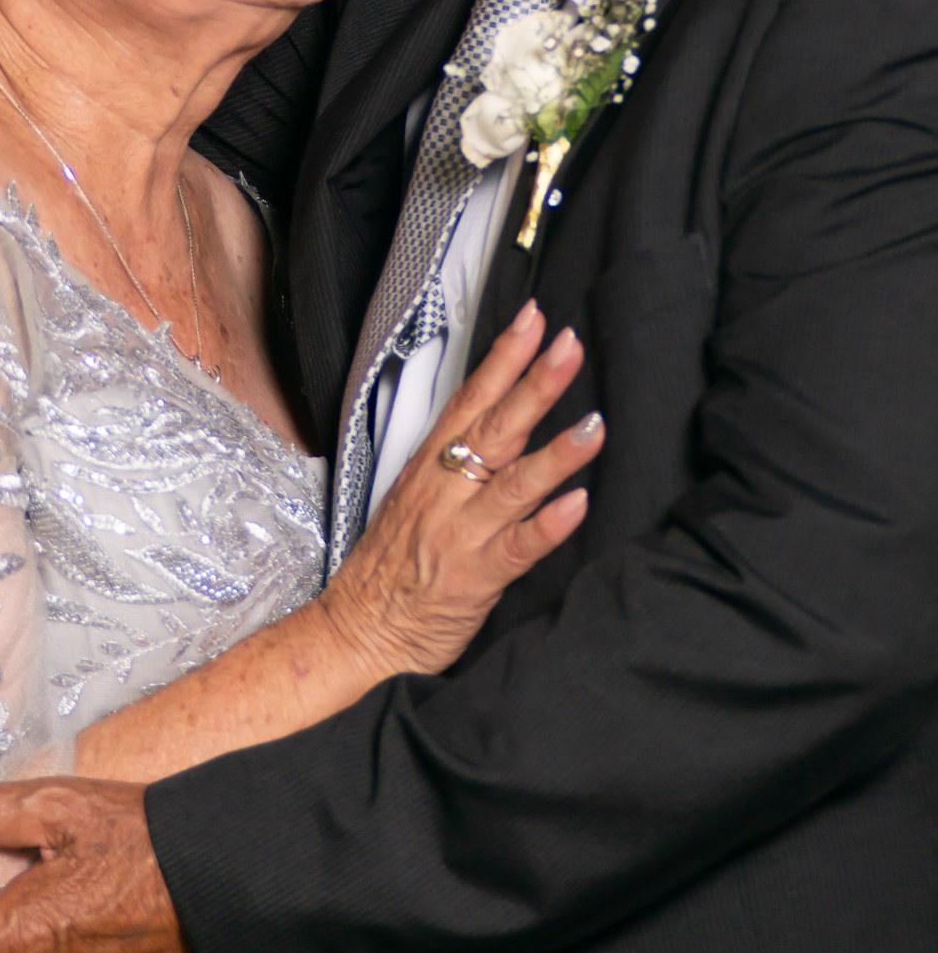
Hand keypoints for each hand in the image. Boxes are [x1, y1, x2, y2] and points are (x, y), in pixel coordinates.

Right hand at [322, 302, 600, 679]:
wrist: (358, 632)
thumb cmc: (389, 568)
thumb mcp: (416, 499)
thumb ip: (457, 463)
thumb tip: (504, 421)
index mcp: (429, 468)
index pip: (470, 399)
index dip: (503, 357)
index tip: (533, 320)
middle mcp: (444, 492)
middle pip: (494, 427)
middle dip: (534, 382)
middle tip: (569, 346)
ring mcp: (460, 534)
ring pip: (513, 482)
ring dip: (556, 452)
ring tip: (594, 425)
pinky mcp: (476, 578)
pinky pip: (518, 547)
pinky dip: (548, 525)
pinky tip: (578, 505)